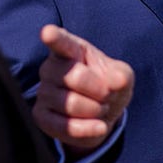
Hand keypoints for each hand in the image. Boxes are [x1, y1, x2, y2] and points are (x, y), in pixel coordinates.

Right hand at [33, 25, 133, 153]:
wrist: (101, 114)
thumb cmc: (108, 86)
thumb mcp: (122, 77)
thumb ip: (121, 76)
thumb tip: (117, 81)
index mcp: (70, 49)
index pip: (60, 41)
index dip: (54, 37)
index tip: (48, 33)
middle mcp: (50, 67)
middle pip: (75, 77)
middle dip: (100, 90)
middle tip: (107, 95)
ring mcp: (43, 91)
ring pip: (71, 104)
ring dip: (96, 110)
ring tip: (100, 108)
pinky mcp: (40, 116)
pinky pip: (65, 126)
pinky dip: (88, 129)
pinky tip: (99, 126)